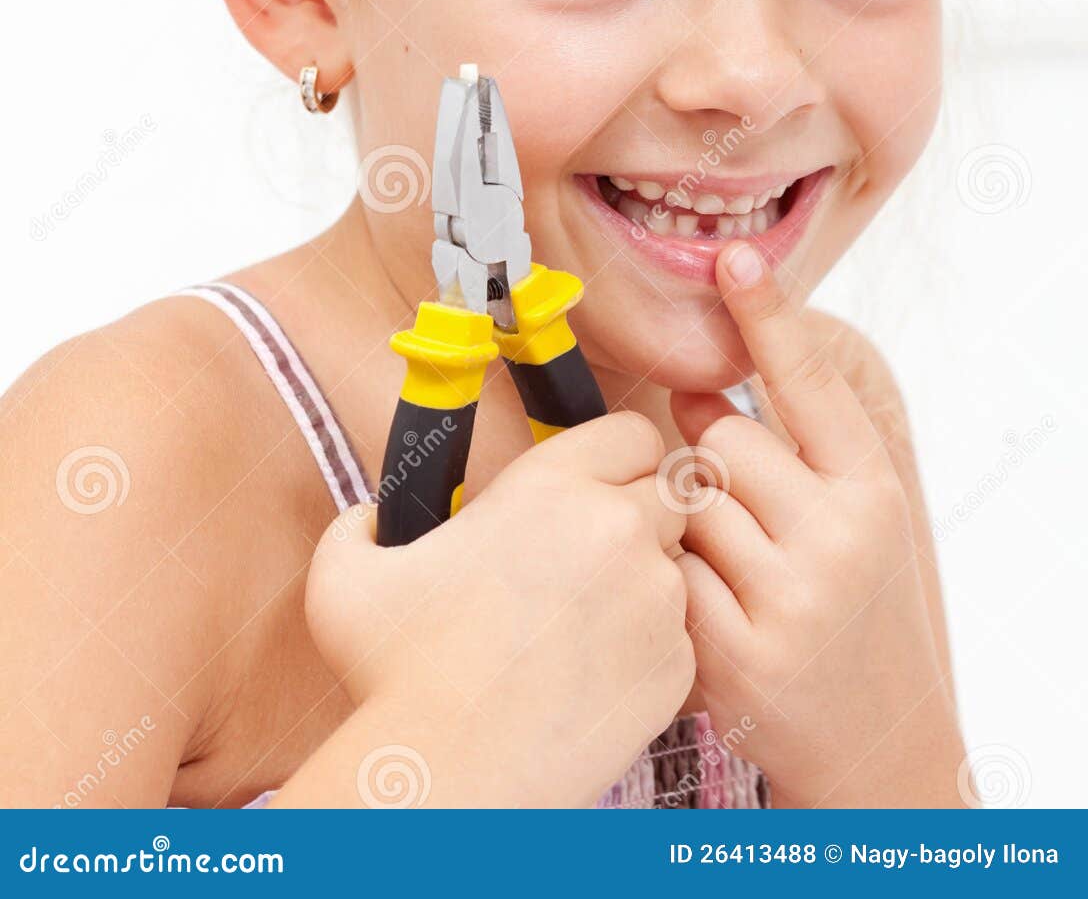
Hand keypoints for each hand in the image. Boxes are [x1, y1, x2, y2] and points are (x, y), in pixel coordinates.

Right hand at [304, 410, 693, 807]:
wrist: (449, 778)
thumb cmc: (396, 674)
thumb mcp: (348, 572)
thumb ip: (362, 521)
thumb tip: (371, 516)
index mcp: (552, 484)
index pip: (634, 433)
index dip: (615, 460)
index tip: (588, 491)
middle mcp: (619, 527)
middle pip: (669, 493)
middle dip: (638, 515)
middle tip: (585, 560)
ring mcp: (656, 599)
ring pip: (675, 566)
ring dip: (642, 582)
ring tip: (578, 627)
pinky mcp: (675, 664)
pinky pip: (679, 636)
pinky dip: (647, 648)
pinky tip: (589, 675)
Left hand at [671, 240, 966, 809]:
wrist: (877, 747)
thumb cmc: (853, 612)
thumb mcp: (856, 522)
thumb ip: (795, 454)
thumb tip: (697, 391)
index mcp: (872, 489)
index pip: (810, 382)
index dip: (768, 313)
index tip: (733, 255)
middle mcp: (841, 536)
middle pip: (721, 439)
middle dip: (707, 461)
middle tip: (734, 511)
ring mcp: (791, 597)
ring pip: (685, 501)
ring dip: (685, 523)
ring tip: (729, 571)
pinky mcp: (738, 653)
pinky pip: (666, 571)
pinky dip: (671, 583)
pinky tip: (710, 612)